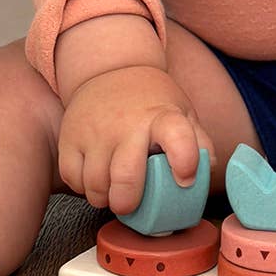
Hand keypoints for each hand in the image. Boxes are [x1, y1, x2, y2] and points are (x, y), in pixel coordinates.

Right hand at [58, 65, 214, 214]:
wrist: (111, 71)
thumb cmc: (152, 100)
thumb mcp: (182, 112)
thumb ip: (198, 141)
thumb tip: (206, 171)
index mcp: (163, 116)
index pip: (177, 136)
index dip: (184, 161)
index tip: (184, 179)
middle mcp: (128, 124)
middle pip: (125, 176)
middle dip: (128, 202)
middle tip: (132, 204)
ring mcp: (95, 131)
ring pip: (95, 185)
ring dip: (105, 198)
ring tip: (114, 191)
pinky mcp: (69, 138)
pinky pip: (73, 179)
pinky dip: (83, 188)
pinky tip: (96, 178)